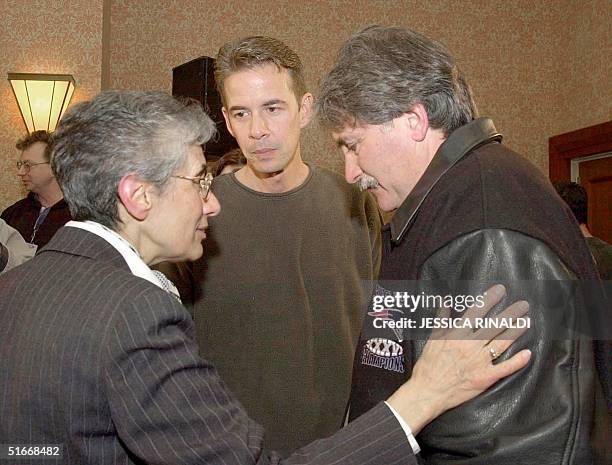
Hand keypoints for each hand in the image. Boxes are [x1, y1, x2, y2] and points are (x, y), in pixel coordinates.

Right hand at [387, 284, 530, 433]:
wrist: (428, 390)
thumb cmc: (429, 365)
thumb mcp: (432, 339)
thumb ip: (441, 320)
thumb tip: (445, 302)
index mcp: (457, 334)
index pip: (476, 311)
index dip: (489, 299)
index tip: (500, 290)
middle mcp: (470, 345)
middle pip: (494, 325)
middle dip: (510, 313)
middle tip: (523, 305)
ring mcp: (479, 361)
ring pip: (502, 343)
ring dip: (516, 331)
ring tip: (527, 321)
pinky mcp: (485, 377)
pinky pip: (505, 368)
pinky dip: (517, 361)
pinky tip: (527, 353)